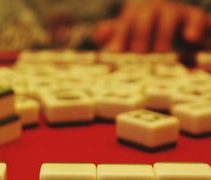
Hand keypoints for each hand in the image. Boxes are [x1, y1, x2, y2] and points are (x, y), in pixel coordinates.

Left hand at [94, 0, 210, 51]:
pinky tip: (190, 39)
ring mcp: (175, 13)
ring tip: (161, 51)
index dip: (120, 34)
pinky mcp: (195, 19)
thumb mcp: (128, 38)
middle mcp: (155, 10)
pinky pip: (197, 18)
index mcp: (136, 14)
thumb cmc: (147, 40)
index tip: (115, 51)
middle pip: (146, 14)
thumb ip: (113, 35)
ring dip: (163, 33)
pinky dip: (194, 27)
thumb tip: (99, 34)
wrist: (182, 34)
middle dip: (140, 33)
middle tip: (139, 53)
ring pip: (170, 15)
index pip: (126, 19)